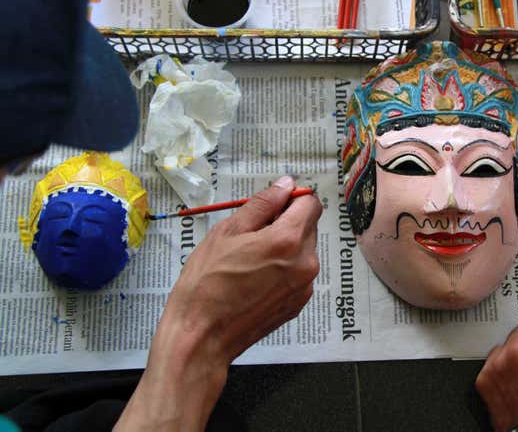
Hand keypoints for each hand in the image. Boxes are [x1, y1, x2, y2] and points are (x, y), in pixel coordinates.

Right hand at [115, 176, 321, 431]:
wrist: (202, 336)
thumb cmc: (206, 284)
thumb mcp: (227, 232)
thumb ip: (262, 204)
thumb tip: (285, 185)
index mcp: (288, 240)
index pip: (310, 203)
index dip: (291, 198)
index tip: (272, 204)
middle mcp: (305, 263)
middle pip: (308, 226)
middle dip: (286, 222)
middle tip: (251, 235)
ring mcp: (305, 286)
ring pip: (304, 250)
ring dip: (285, 246)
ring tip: (250, 260)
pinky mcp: (299, 302)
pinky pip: (299, 273)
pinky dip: (284, 269)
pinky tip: (255, 278)